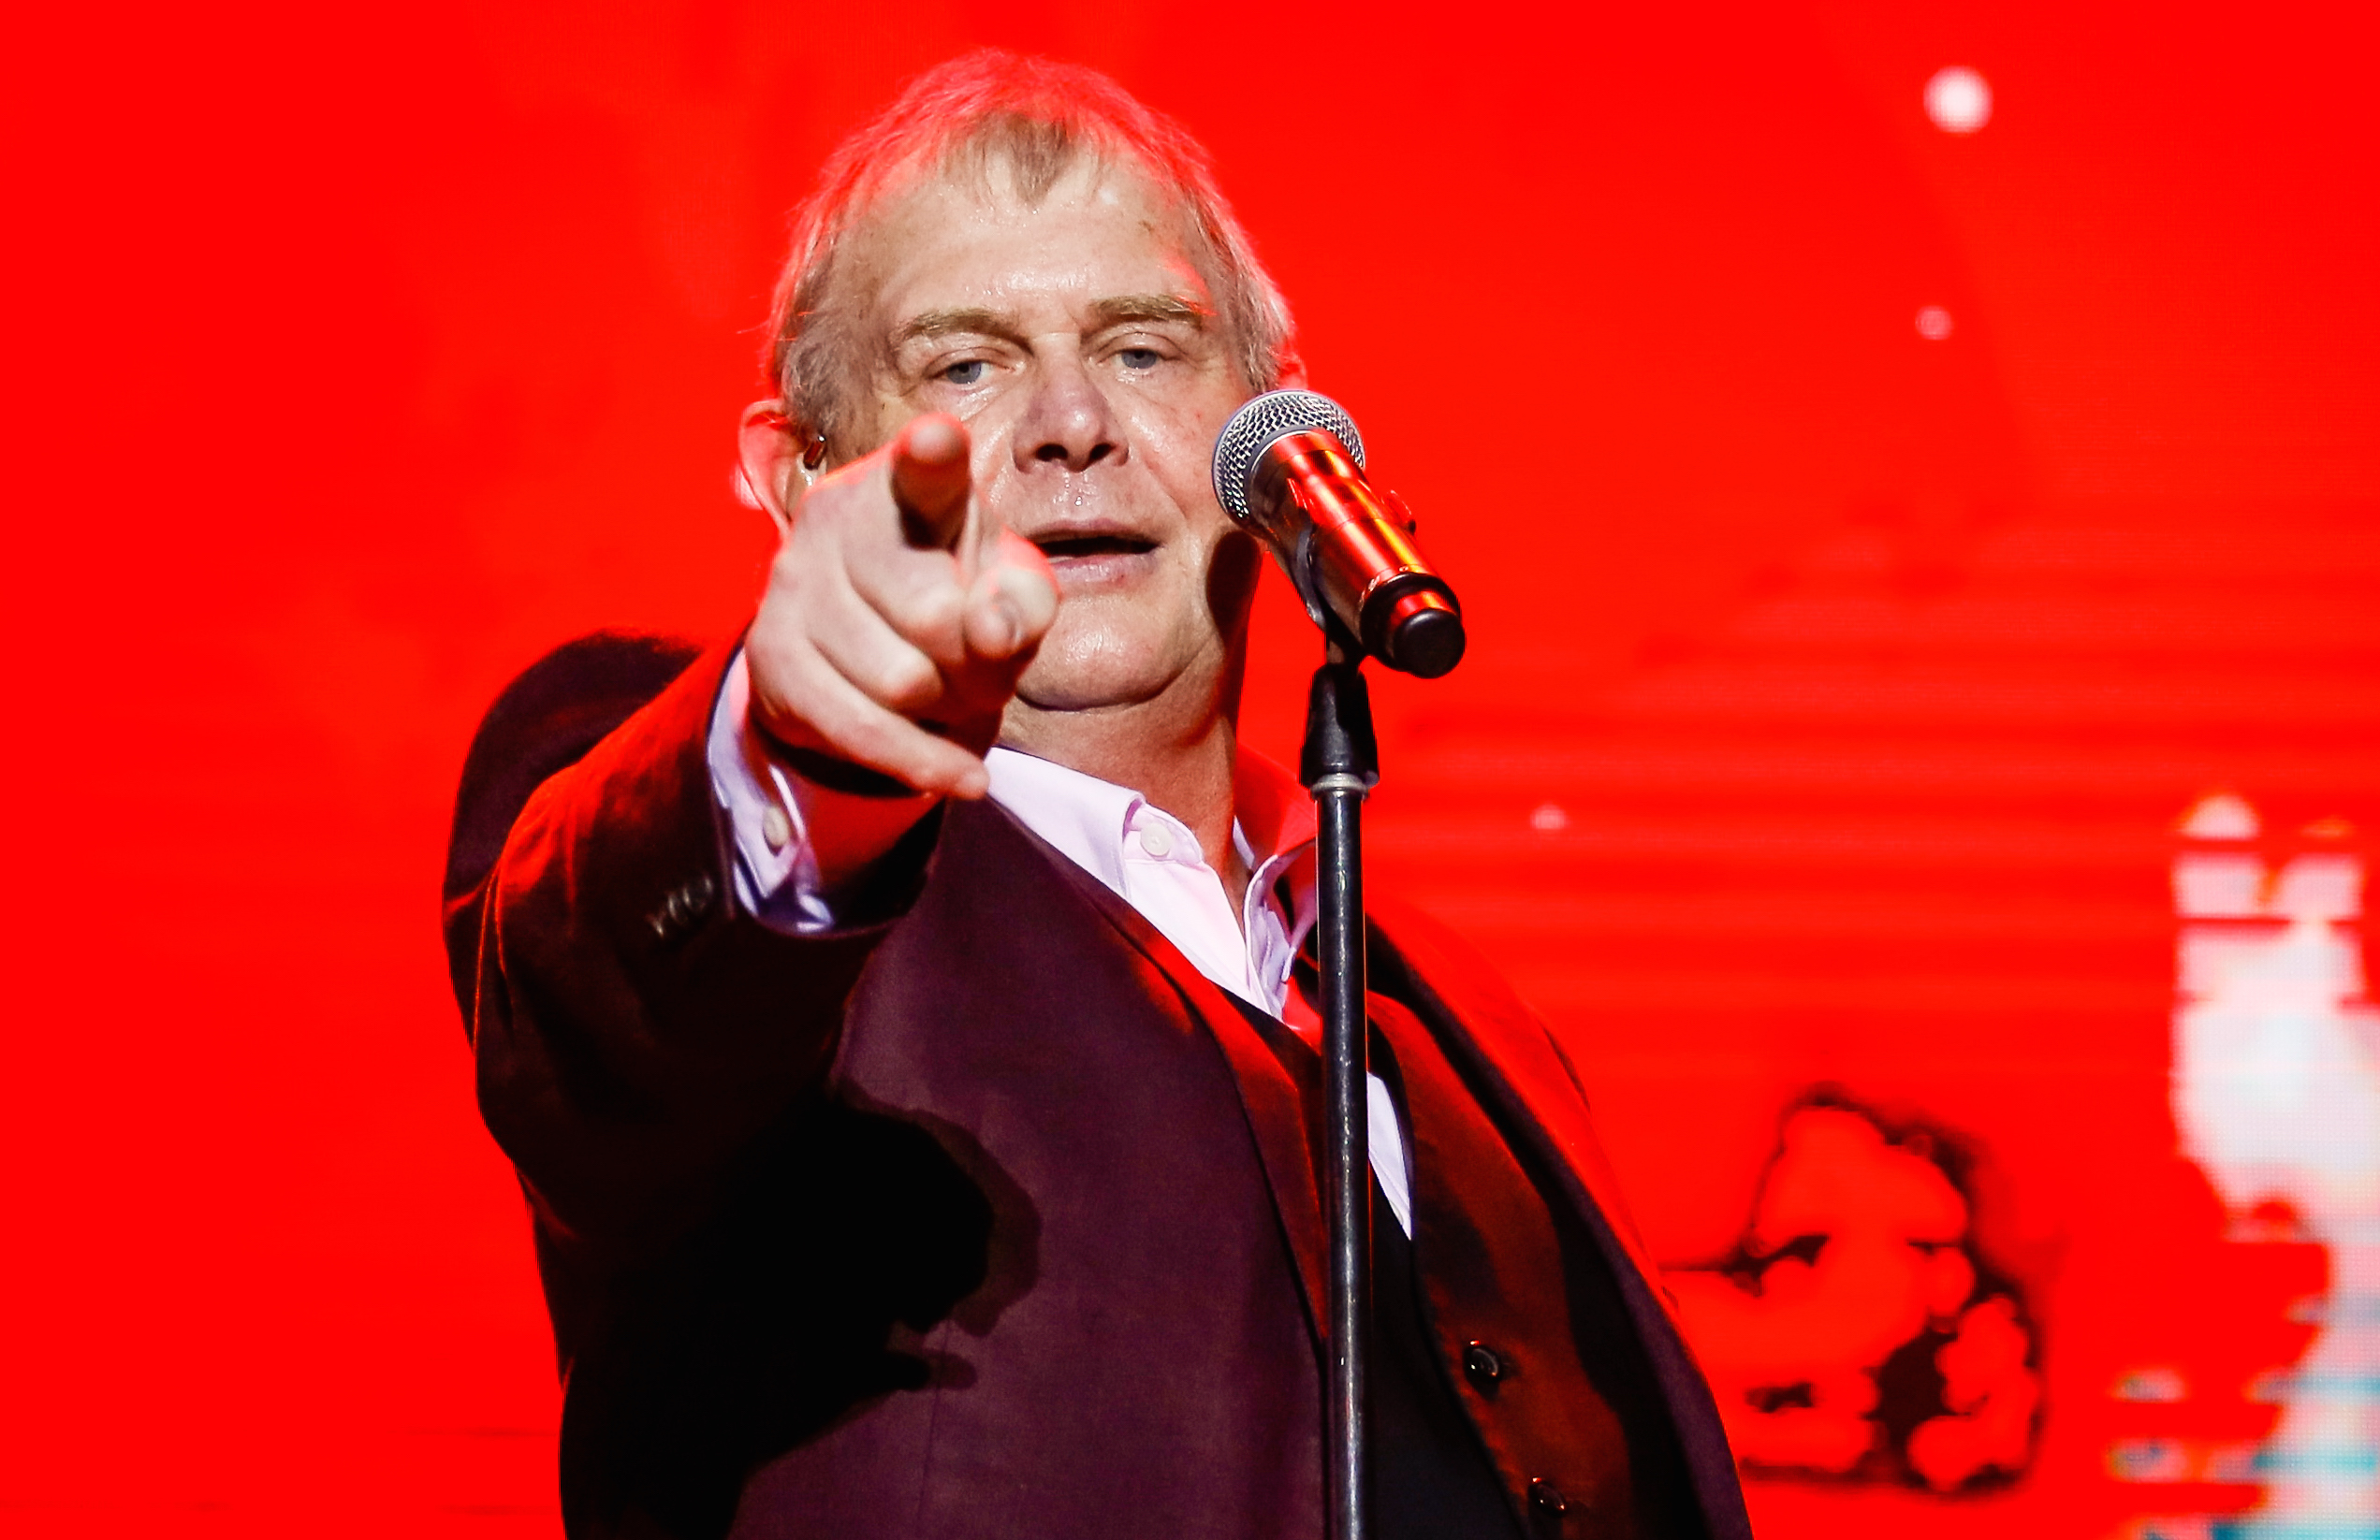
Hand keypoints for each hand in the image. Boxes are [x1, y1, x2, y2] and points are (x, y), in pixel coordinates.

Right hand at [739, 411, 1058, 800]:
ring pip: (899, 682)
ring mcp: (795, 580)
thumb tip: (989, 633)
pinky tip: (960, 773)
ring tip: (946, 692)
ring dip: (947, 710)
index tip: (939, 437)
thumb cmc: (962, 596)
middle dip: (977, 665)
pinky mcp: (770, 651)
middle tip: (978, 665)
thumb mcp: (1014, 594)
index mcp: (917, 483)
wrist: (871, 640)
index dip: (933, 451)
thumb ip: (1025, 605)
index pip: (927, 465)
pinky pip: (860, 730)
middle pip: (934, 617)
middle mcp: (842, 515)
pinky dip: (921, 763)